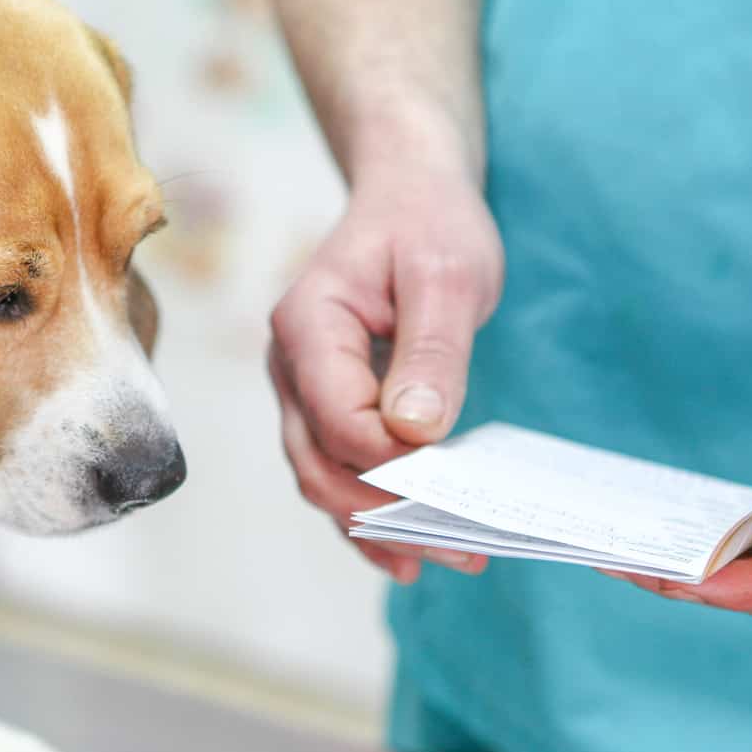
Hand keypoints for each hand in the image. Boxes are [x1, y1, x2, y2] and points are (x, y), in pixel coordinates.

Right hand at [269, 156, 503, 582]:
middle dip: (381, 513)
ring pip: (321, 476)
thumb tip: (414, 432)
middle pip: (317, 461)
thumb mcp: (447, 274)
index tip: (455, 483)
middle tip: (460, 549)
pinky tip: (409, 549)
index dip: (390, 460)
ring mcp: (302, 389)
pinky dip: (369, 510)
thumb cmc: (428, 222)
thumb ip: (430, 353)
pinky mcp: (326, 405)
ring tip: (444, 558)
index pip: (337, 417)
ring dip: (375, 523)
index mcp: (308, 325)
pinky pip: (337, 468)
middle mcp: (290, 365)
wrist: (408, 193)